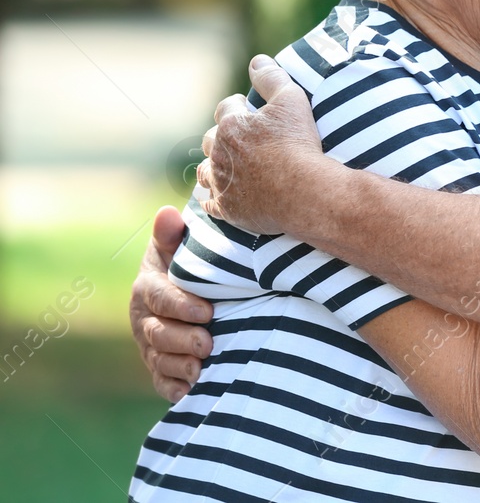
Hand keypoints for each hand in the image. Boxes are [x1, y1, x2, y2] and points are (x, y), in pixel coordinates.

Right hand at [129, 206, 213, 401]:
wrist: (198, 290)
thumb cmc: (191, 264)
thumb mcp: (181, 247)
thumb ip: (174, 236)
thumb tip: (166, 213)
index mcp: (148, 288)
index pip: (160, 298)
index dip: (181, 306)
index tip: (207, 311)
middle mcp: (145, 319)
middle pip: (158, 334)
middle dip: (182, 340)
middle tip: (208, 343)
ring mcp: (151, 346)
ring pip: (159, 360)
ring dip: (179, 366)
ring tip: (201, 368)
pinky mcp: (161, 367)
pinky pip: (162, 382)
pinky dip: (174, 389)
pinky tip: (190, 392)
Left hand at [197, 55, 323, 233]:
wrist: (305, 191)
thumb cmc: (299, 144)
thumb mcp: (292, 100)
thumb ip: (272, 77)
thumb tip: (257, 60)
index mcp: (231, 125)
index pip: (226, 108)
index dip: (238, 107)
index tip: (249, 110)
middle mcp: (218, 153)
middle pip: (210, 140)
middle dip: (222, 137)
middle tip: (242, 140)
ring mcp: (220, 183)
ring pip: (205, 172)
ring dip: (214, 167)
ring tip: (228, 167)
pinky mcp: (226, 208)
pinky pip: (210, 203)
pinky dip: (213, 198)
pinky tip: (221, 197)